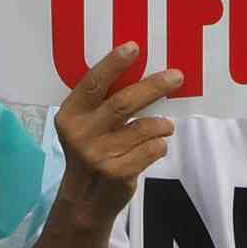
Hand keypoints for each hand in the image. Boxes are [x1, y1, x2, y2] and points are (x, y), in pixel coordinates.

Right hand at [52, 42, 183, 197]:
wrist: (85, 200)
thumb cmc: (91, 151)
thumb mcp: (85, 125)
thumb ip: (102, 103)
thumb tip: (140, 72)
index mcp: (70, 115)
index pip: (93, 83)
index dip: (113, 64)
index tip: (134, 47)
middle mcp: (81, 134)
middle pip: (123, 102)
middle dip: (153, 87)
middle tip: (176, 76)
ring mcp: (99, 155)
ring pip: (144, 127)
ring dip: (162, 124)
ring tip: (166, 125)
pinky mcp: (118, 173)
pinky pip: (152, 149)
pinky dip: (160, 144)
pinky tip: (155, 146)